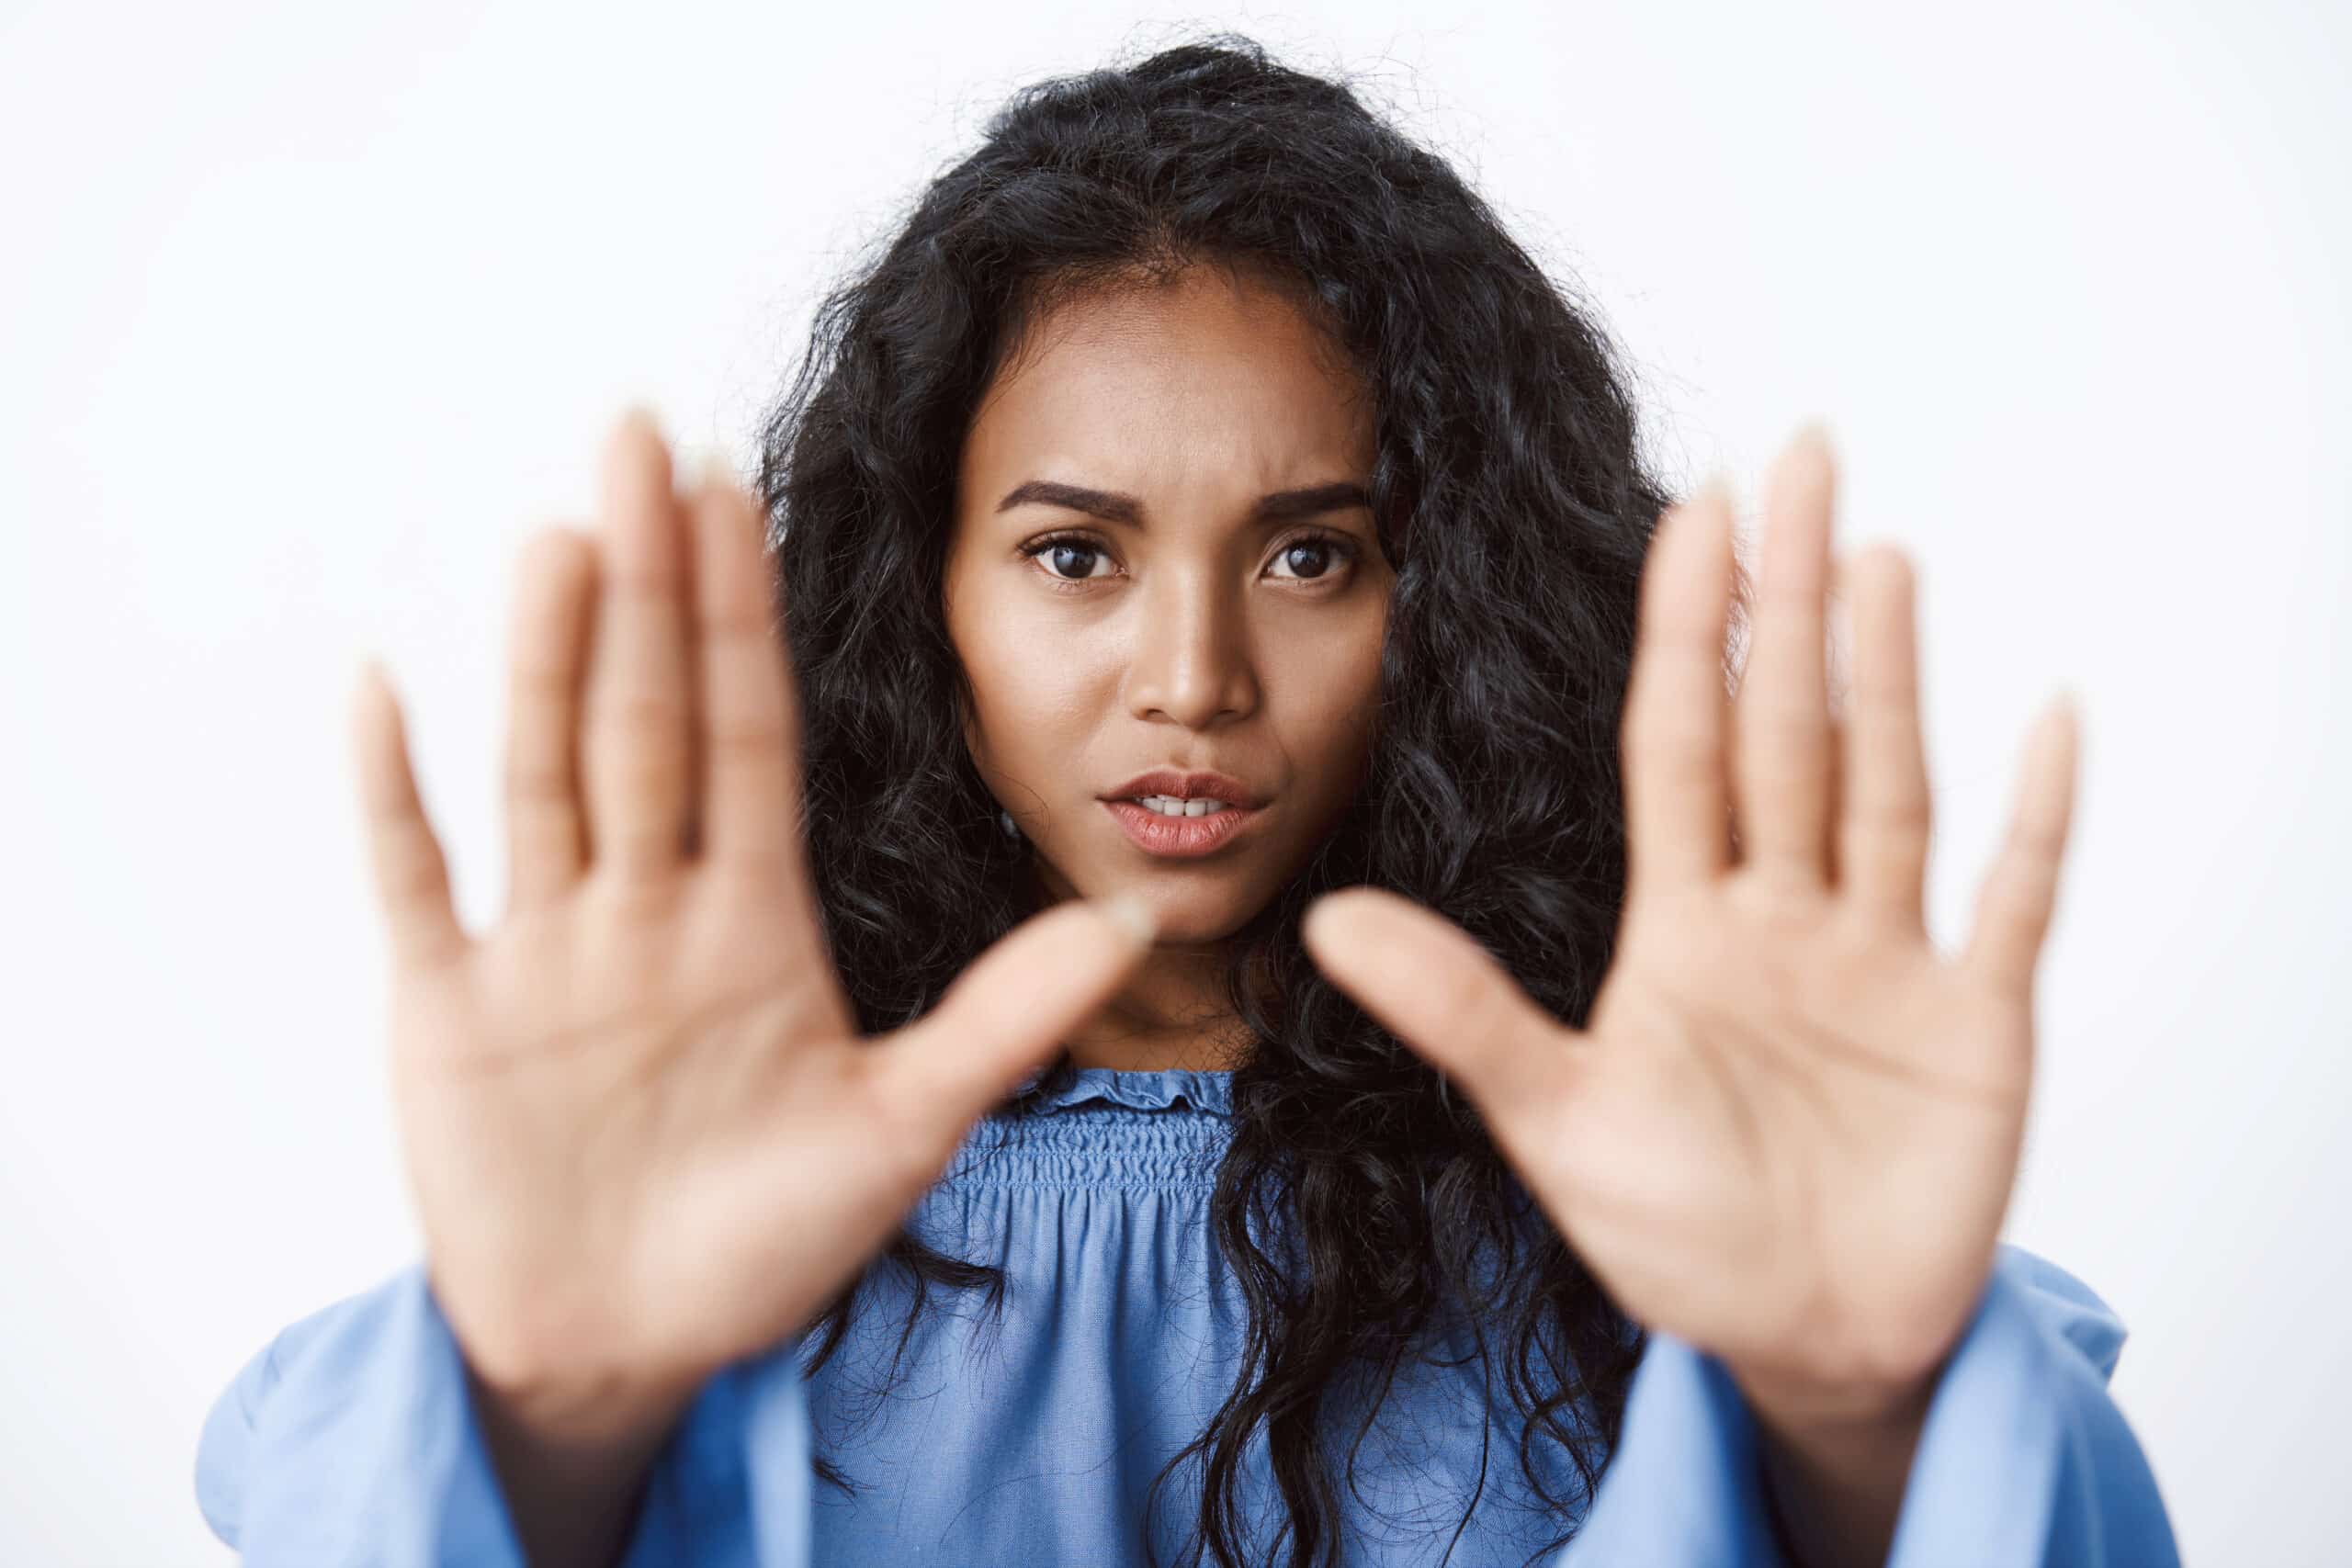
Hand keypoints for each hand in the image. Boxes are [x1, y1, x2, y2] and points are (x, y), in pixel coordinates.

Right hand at [353, 409, 1154, 1430]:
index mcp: (751, 920)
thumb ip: (1003, 1019)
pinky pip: (415, 881)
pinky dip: (391, 792)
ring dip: (546, 654)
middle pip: (643, 714)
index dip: (743, 615)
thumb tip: (1133, 917)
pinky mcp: (448, 1014)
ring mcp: (543, 951)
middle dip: (647, 582)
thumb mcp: (902, 1132)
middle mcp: (645, 908)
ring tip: (561, 527)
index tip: (742, 493)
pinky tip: (379, 684)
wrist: (629, 1354)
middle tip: (643, 432)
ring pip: (544, 770)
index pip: (747, 732)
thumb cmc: (765, 1245)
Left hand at [1300, 424, 2080, 1418]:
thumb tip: (1324, 916)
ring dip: (1890, 674)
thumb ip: (1460, 1013)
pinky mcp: (1976, 1023)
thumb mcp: (1556, 1123)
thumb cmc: (1677, 1238)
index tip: (1691, 513)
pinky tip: (2047, 720)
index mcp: (1683, 926)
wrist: (1798, 1346)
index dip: (1685, 630)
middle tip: (1797, 456)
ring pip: (1888, 785)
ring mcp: (1885, 961)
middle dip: (1788, 600)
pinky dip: (2038, 817)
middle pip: (1788, 729)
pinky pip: (2014, 899)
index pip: (1682, 744)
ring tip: (1878, 553)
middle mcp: (1785, 917)